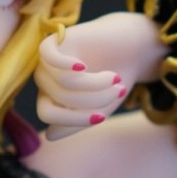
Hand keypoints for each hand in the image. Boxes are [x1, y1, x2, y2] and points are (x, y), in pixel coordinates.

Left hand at [34, 12, 163, 140]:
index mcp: (52, 98)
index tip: (102, 117)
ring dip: (94, 84)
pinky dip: (64, 64)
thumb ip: (75, 124)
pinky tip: (82, 67)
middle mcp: (46, 80)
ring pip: (63, 81)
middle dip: (90, 101)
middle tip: (117, 93)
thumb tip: (49, 136)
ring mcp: (48, 61)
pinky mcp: (56, 41)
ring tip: (115, 79)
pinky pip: (48, 55)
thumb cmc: (113, 83)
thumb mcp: (99, 109)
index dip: (75, 120)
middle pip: (58, 98)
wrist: (130, 48)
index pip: (48, 115)